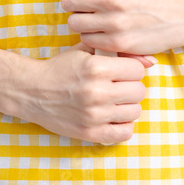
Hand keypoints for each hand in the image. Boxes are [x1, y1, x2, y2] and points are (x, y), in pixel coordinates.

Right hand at [18, 40, 154, 144]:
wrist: (31, 91)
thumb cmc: (61, 68)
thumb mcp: (86, 51)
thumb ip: (119, 52)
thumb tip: (152, 61)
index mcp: (96, 67)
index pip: (137, 70)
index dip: (131, 69)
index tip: (121, 71)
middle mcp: (96, 92)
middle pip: (139, 91)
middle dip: (131, 86)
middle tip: (118, 86)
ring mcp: (93, 115)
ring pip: (135, 111)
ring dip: (127, 105)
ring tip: (114, 101)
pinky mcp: (89, 133)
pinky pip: (124, 133)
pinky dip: (122, 125)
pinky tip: (112, 117)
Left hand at [51, 0, 183, 58]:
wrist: (178, 16)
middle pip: (67, 1)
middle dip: (75, 4)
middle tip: (89, 6)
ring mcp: (113, 22)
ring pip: (74, 23)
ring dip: (82, 22)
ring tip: (98, 19)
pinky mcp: (116, 42)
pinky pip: (87, 40)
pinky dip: (93, 37)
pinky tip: (106, 32)